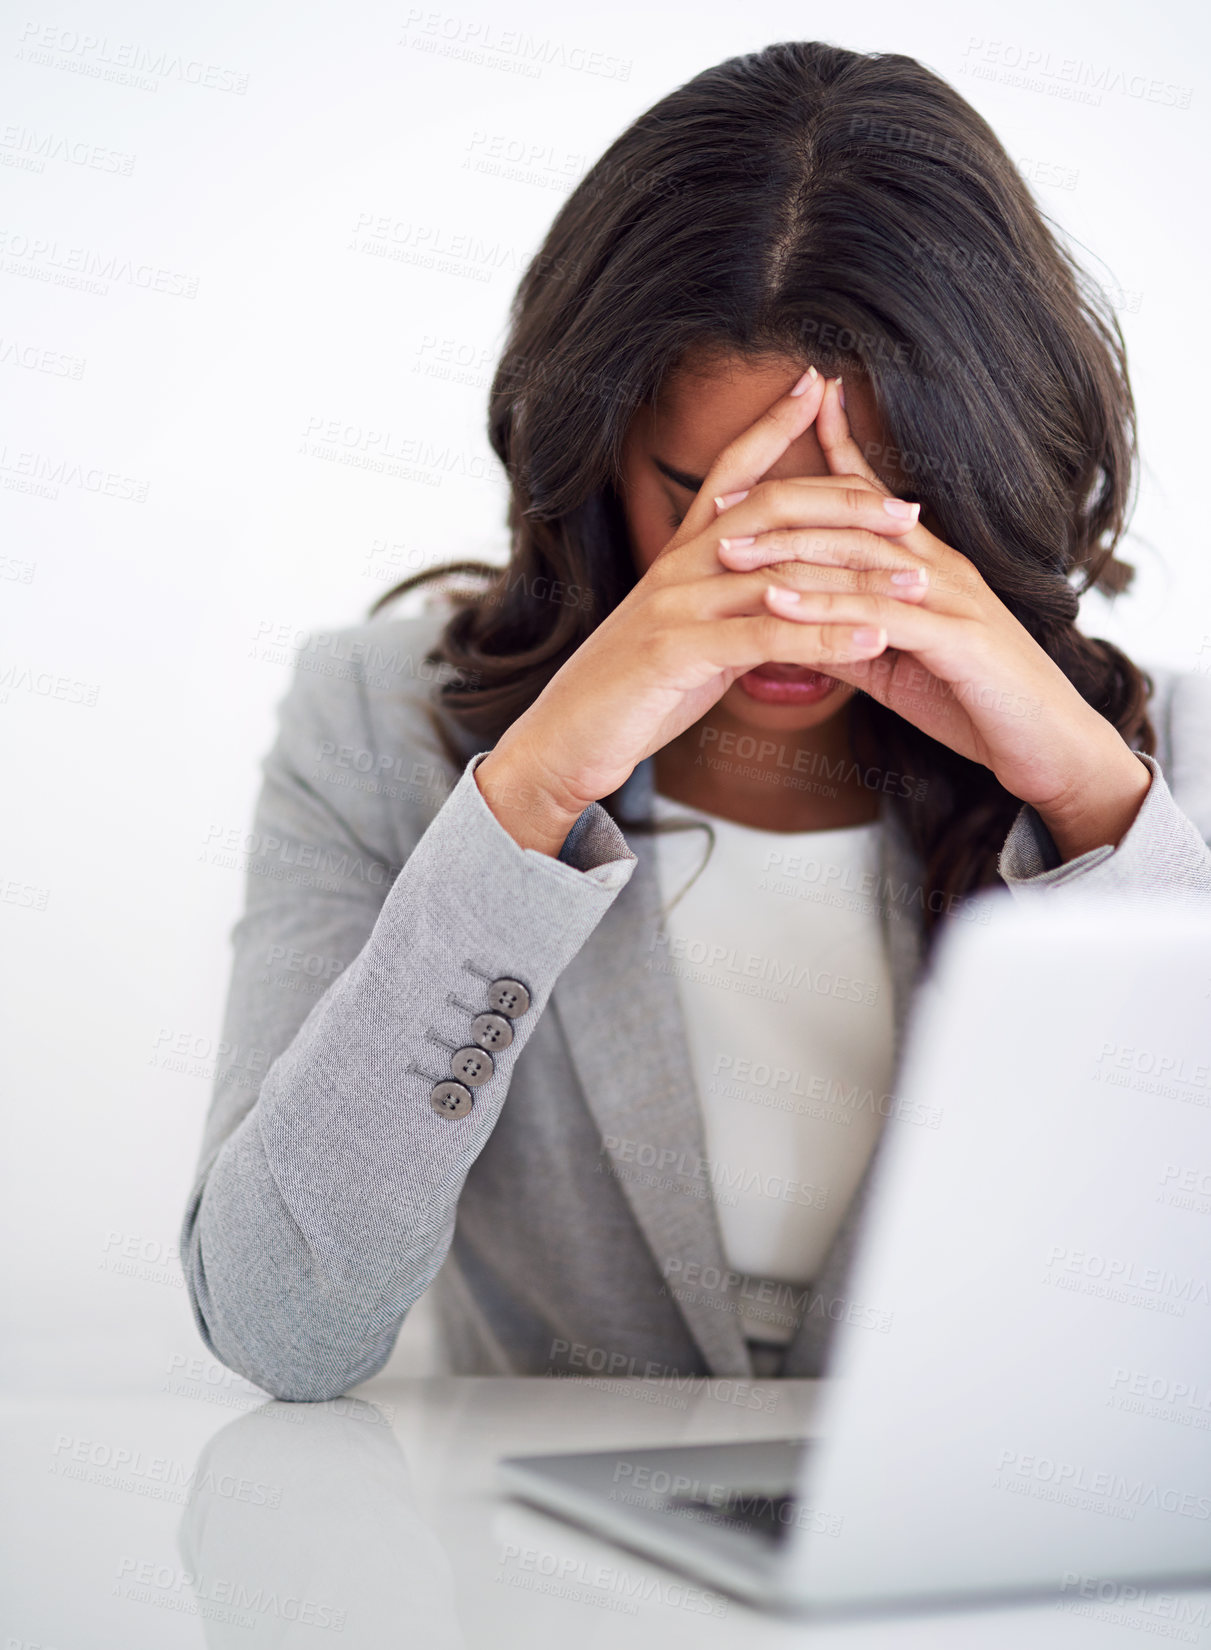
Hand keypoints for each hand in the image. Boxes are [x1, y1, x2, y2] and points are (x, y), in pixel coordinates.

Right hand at [475, 367, 926, 851]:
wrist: (564, 738)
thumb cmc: (631, 691)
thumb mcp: (683, 633)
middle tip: (907, 508)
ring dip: (856, 578)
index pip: (730, 471)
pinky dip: (828, 639)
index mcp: (679, 555)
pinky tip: (875, 639)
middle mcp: (677, 566)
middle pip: (771, 507)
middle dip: (844, 501)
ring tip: (917, 582)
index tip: (818, 385)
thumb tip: (776, 596)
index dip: (772, 425)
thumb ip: (726, 605)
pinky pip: (766, 638)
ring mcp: (676, 605)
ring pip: (780, 573)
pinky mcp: (678, 652)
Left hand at [712, 376, 1151, 860]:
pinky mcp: (957, 640)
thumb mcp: (897, 666)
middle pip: (852, 520)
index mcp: (930, 567)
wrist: (1052, 750)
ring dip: (789, 552)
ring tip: (728, 552)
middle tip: (718, 502)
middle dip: (782, 509)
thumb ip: (847, 636)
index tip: (768, 446)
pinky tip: (777, 605)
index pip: (871, 502)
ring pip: (859, 560)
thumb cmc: (979, 706)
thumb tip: (789, 625)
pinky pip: (876, 614)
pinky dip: (823, 607)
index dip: (828, 461)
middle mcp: (942, 569)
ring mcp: (952, 599)